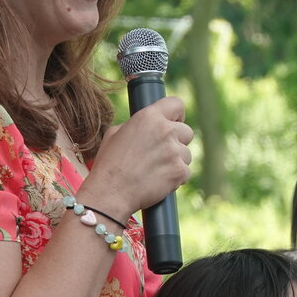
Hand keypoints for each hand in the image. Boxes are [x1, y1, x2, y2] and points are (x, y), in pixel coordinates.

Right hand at [80, 95, 192, 218]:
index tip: (174, 122)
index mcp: (148, 117)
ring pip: (187, 154)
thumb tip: (150, 124)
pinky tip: (159, 180)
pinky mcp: (180, 171)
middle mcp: (165, 131)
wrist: (110, 192)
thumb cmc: (109, 164)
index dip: (177, 114)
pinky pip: (185, 171)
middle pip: (187, 131)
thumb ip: (137, 125)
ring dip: (176, 161)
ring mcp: (174, 151)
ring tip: (155, 169)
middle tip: (161, 153)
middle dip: (178, 141)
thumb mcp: (115, 133)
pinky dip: (176, 177)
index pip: (177, 104)